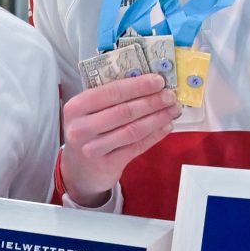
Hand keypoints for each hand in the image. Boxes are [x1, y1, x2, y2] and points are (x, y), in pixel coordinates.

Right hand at [59, 75, 178, 206]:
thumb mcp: (88, 112)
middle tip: (170, 96)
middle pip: (125, 111)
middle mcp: (81, 128)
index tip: (159, 81)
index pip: (111, 92)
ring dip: (157, 118)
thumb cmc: (88, 132)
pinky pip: (137, 146)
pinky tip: (166, 127)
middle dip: (152, 102)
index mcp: (76, 107)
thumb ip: (110, 98)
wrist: (78, 169)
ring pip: (133, 130)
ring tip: (173, 110)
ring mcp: (93, 148)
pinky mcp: (107, 164)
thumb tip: (148, 83)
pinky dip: (154, 135)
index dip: (138, 86)